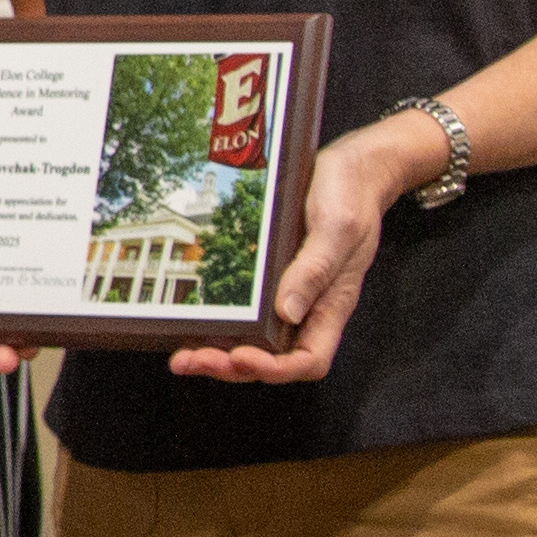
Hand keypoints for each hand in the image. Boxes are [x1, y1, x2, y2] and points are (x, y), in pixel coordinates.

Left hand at [167, 117, 418, 383]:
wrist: (352, 167)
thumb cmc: (352, 195)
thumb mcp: (338, 227)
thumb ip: (316, 269)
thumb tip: (287, 311)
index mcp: (333, 305)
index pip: (309, 360)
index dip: (275, 368)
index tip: (241, 356)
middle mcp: (311, 308)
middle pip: (274, 360)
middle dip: (233, 367)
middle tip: (193, 360)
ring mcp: (291, 295)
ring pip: (256, 343)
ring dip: (220, 354)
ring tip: (183, 356)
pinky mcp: (273, 279)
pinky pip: (247, 314)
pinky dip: (221, 325)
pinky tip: (193, 323)